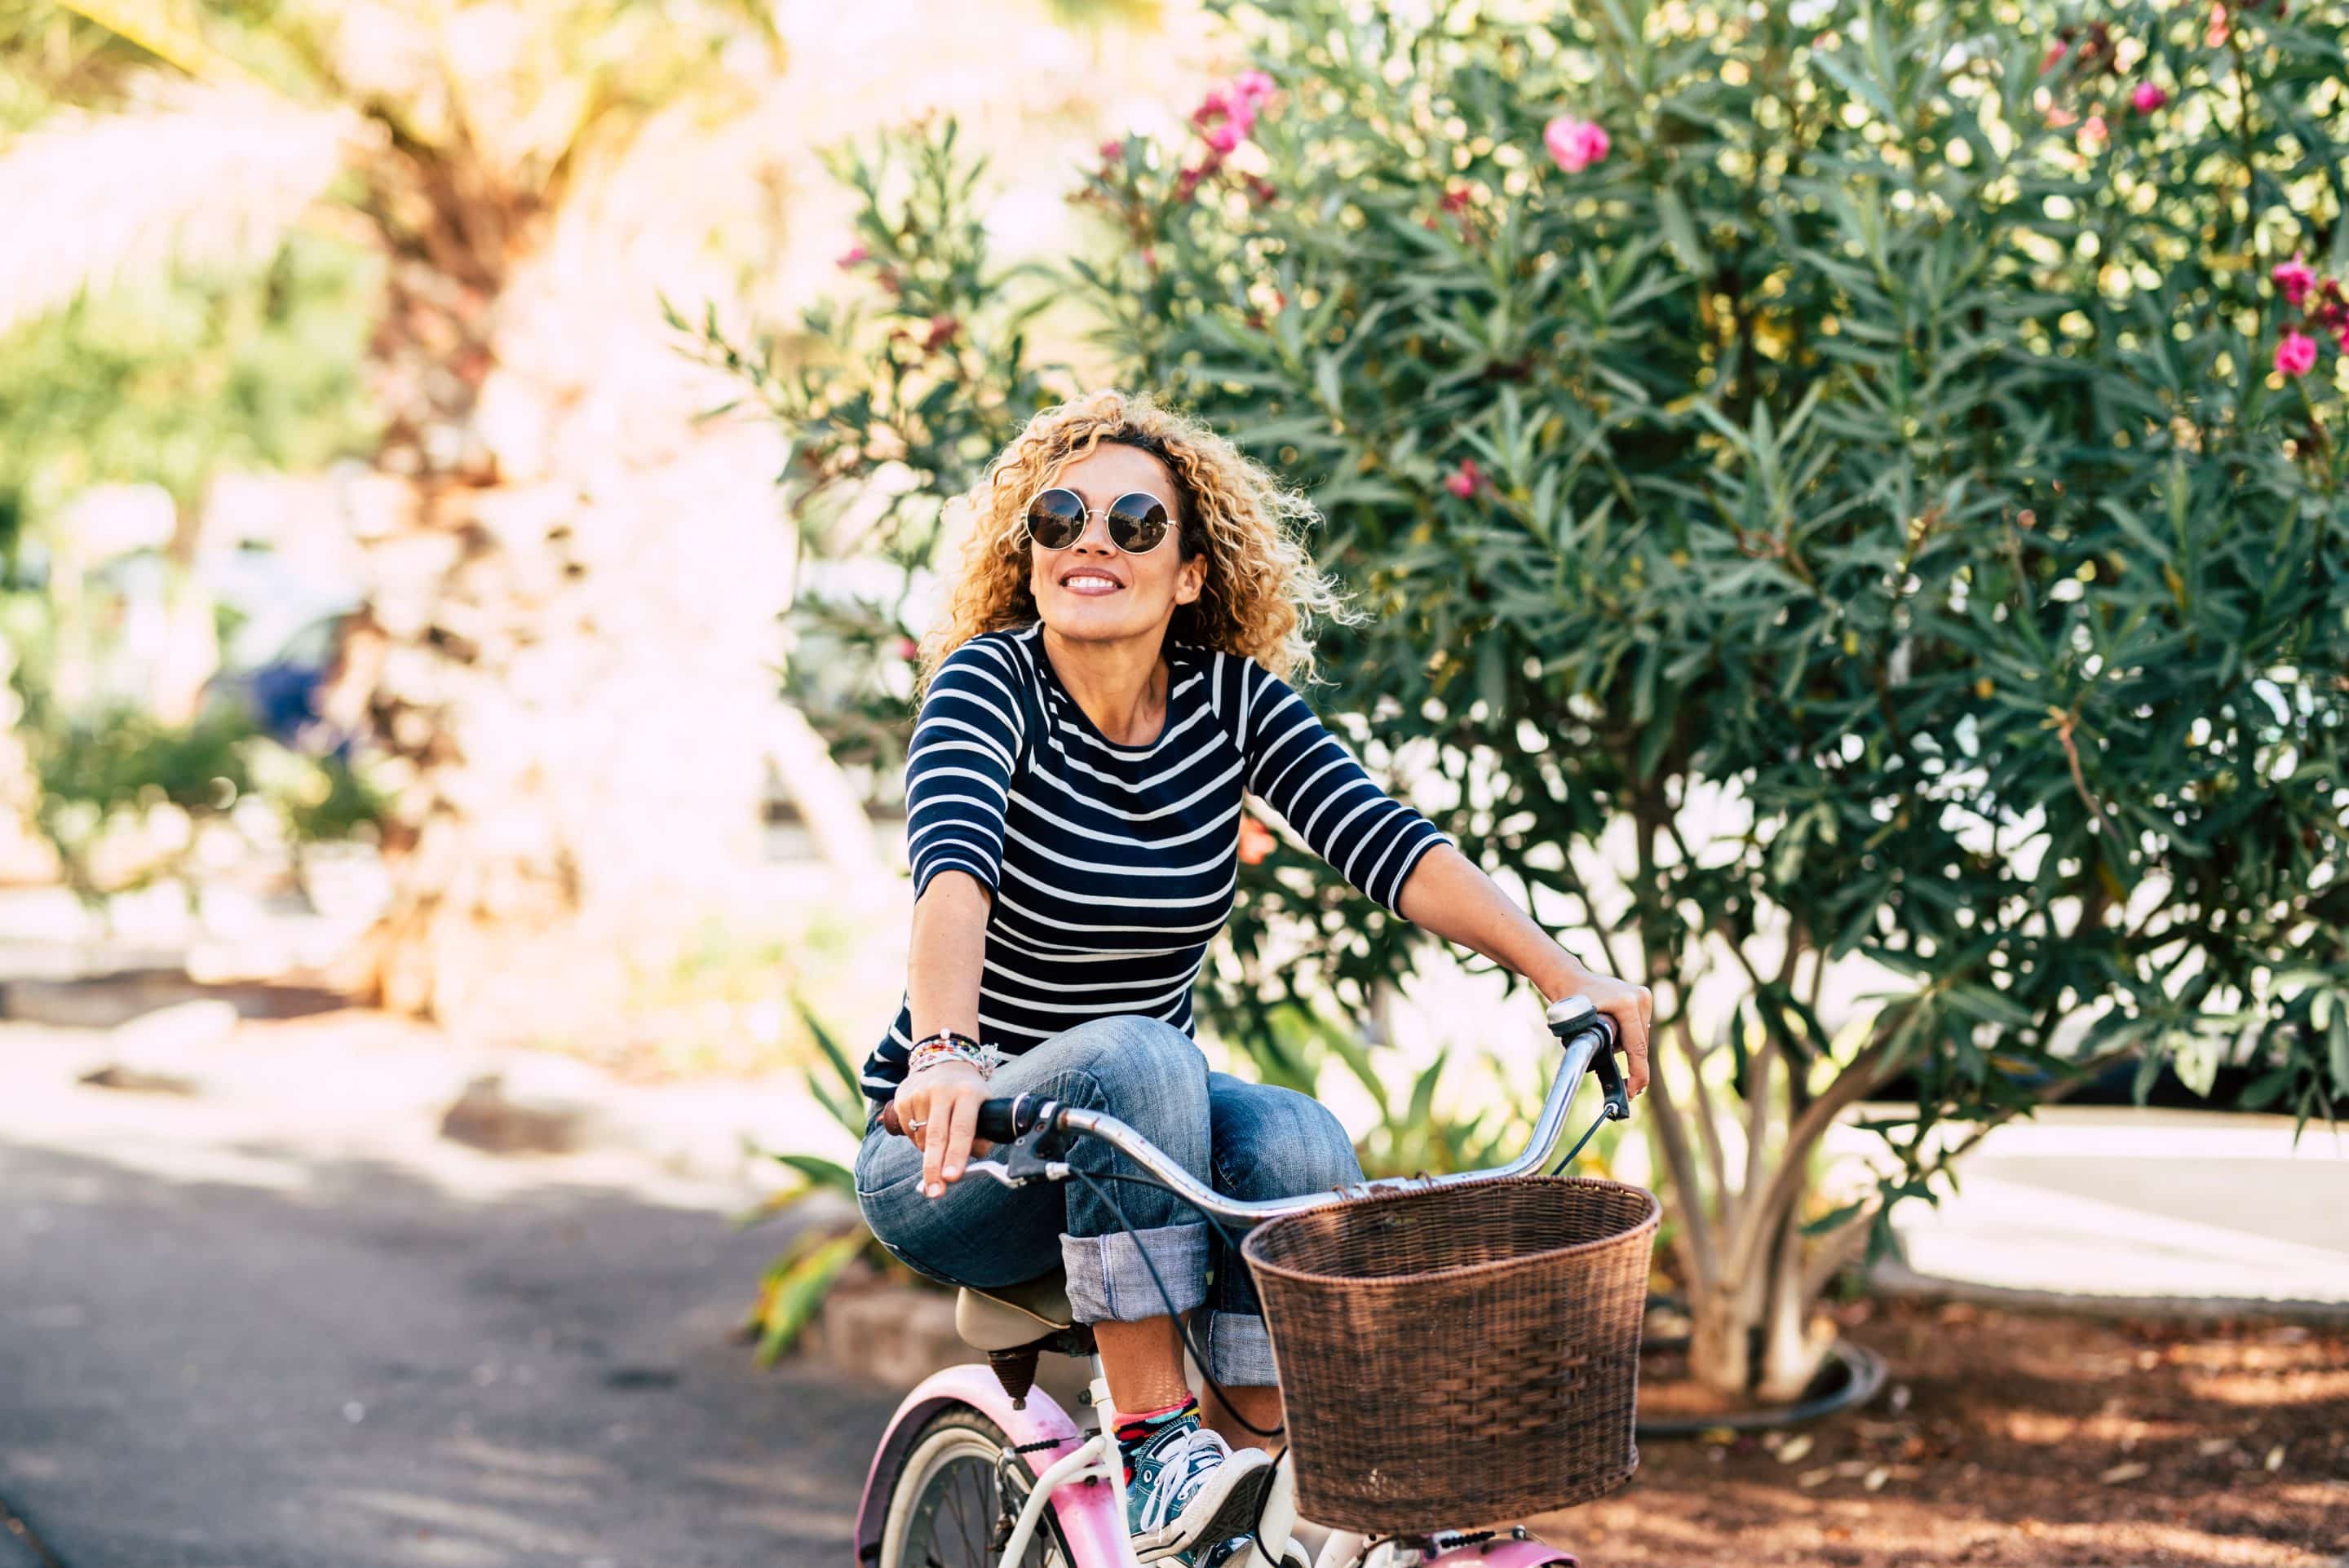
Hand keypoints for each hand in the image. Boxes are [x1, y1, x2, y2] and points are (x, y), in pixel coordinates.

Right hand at [885, 1062, 993, 1197]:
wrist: (945, 1060)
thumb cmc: (969, 1093)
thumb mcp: (985, 1107)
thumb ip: (982, 1137)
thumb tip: (972, 1164)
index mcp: (968, 1092)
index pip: (962, 1129)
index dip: (957, 1155)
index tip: (952, 1177)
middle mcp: (942, 1090)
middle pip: (936, 1137)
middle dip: (934, 1169)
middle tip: (935, 1192)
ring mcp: (919, 1092)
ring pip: (921, 1139)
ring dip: (931, 1153)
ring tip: (941, 1141)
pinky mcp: (902, 1096)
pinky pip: (908, 1132)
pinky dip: (918, 1140)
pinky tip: (927, 1126)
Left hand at [1546, 967, 1652, 1096]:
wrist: (1569, 979)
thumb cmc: (1569, 1005)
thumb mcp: (1580, 1030)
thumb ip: (1598, 1050)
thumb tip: (1609, 1075)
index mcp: (1627, 1004)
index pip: (1637, 1048)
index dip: (1637, 1074)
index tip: (1632, 1092)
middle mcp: (1640, 998)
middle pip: (1641, 1044)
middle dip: (1631, 1064)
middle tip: (1622, 1085)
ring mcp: (1643, 996)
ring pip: (1640, 1037)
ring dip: (1628, 1049)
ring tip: (1604, 1042)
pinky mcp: (1642, 997)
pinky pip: (1638, 1028)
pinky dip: (1628, 1038)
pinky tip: (1611, 1033)